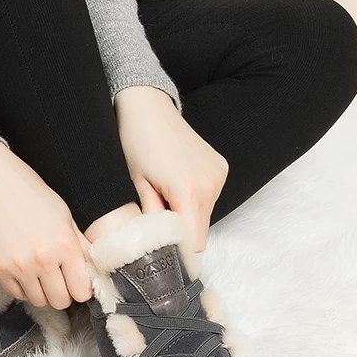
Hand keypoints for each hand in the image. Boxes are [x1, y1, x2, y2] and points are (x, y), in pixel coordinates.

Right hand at [0, 141, 92, 308]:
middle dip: (63, 292)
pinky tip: (26, 270)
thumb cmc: (34, 196)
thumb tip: (94, 272)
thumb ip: (81, 247)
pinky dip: (24, 287)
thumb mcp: (66, 217)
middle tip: (60, 278)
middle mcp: (43, 259)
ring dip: (43, 291)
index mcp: (65, 245)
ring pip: (39, 301)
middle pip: (61, 301)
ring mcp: (18, 266)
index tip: (77, 281)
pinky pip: (17, 294)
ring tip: (42, 273)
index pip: (82, 291)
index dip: (82, 288)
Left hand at [114, 86, 228, 251]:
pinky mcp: (221, 167)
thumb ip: (151, 220)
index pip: (193, 242)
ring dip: (187, 213)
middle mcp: (210, 184)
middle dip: (179, 230)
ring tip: (164, 193)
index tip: (160, 247)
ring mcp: (219, 174)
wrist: (147, 108)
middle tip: (156, 216)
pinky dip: (194, 198)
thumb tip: (156, 245)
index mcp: (188, 191)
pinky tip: (176, 181)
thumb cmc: (135, 144)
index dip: (176, 248)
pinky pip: (209, 197)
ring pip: (205, 214)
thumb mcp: (136, 187)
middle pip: (200, 229)